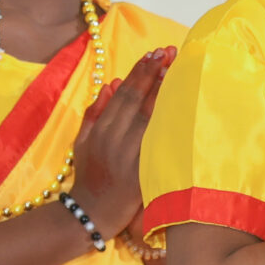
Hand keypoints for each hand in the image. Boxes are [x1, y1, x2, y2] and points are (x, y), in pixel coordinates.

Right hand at [70, 47, 172, 237]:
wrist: (93, 212)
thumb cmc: (88, 174)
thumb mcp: (81, 141)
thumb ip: (94, 112)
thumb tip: (110, 84)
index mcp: (102, 129)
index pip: (124, 94)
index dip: (139, 72)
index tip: (154, 54)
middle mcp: (116, 139)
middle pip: (139, 100)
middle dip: (156, 73)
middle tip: (171, 52)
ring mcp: (132, 155)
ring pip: (152, 117)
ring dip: (166, 92)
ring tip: (178, 69)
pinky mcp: (145, 170)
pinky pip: (160, 141)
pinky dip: (171, 122)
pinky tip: (183, 106)